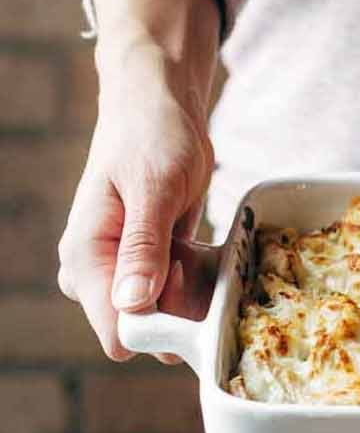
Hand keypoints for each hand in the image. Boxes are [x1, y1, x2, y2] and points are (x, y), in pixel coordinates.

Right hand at [57, 0, 219, 361]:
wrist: (158, 101)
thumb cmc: (152, 134)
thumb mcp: (154, 187)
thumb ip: (143, 247)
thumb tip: (132, 305)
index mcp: (86, 257)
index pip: (118, 331)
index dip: (162, 327)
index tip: (193, 295)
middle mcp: (96, 271)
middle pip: (143, 329)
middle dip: (182, 310)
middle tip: (199, 259)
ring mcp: (121, 268)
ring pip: (162, 312)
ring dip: (192, 293)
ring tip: (199, 245)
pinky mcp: (145, 260)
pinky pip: (174, 291)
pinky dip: (195, 279)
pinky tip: (200, 247)